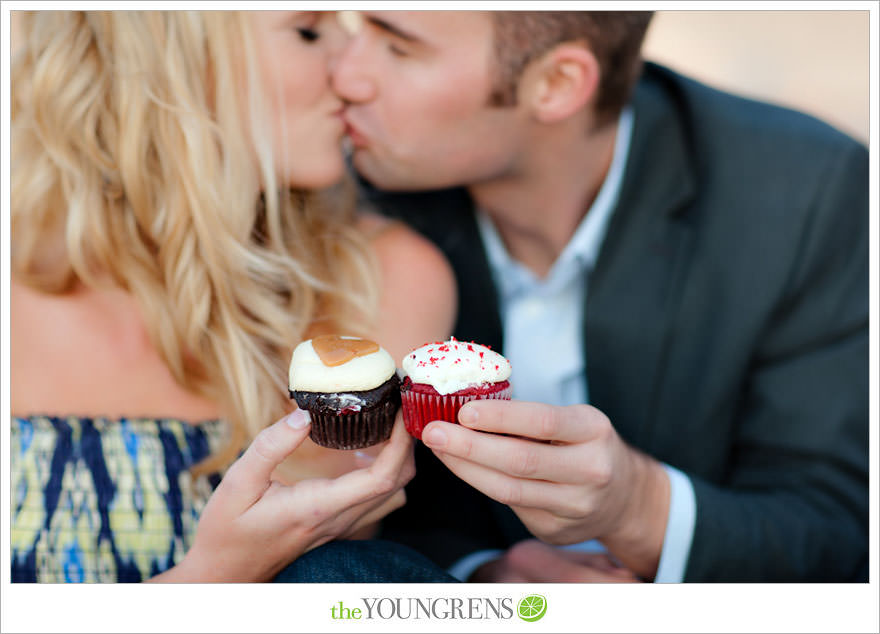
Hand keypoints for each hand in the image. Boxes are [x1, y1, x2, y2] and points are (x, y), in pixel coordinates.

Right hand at [157, 409, 414, 581]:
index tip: (398, 412)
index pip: (381, 477)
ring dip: (399, 459)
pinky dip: (384, 471)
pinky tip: (365, 448)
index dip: (399, 444)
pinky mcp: (338, 524)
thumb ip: (270, 446)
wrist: (225, 572)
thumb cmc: (228, 530)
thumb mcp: (238, 482)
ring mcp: (342, 525)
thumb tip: (304, 414)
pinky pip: (376, 499)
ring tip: (386, 424)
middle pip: (397, 484)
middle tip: (397, 408)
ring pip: (392, 494)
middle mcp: (339, 518)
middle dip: (406, 445)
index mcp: (319, 506)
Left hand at [421, 400, 669, 578]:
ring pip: (509, 490)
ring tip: (439, 448)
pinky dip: (481, 483)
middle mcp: (590, 470)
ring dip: (466, 468)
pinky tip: (462, 467)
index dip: (500, 417)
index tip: (463, 410)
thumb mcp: (574, 421)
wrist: (624, 496)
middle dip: (469, 446)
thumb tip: (467, 405)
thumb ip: (531, 417)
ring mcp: (574, 506)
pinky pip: (510, 506)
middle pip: (520, 461)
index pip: (543, 422)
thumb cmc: (586, 446)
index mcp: (593, 431)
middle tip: (433, 431)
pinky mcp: (556, 530)